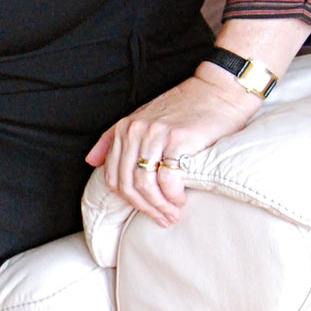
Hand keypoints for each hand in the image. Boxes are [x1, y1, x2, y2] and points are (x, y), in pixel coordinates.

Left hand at [85, 73, 261, 227]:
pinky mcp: (178, 139)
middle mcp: (135, 130)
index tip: (146, 211)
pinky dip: (173, 196)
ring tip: (173, 214)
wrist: (219, 91)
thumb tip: (91, 161)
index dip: (128, 201)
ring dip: (160, 206)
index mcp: (124, 128)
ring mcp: (155, 134)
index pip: (114, 177)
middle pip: (129, 184)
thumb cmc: (185, 108)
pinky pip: (167, 179)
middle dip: (145, 208)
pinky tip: (181, 199)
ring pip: (145, 184)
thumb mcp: (143, 117)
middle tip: (163, 220)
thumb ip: (115, 138)